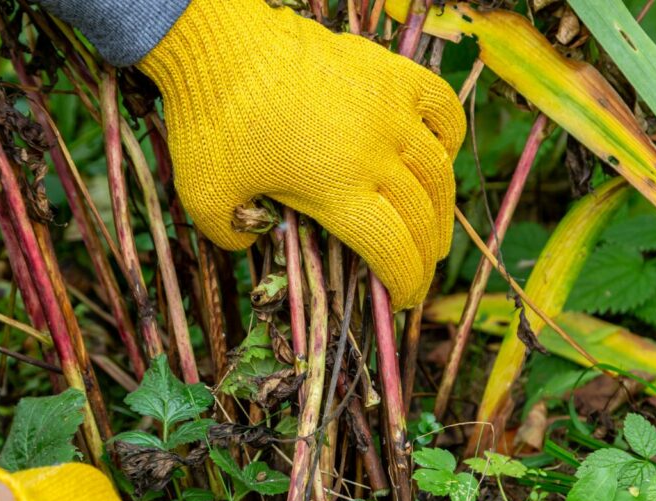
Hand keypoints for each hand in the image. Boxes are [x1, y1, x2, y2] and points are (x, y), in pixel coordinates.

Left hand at [139, 0, 464, 309]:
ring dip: (442, 208)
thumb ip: (232, 236)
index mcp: (339, 192)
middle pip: (423, 218)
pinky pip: (443, 110)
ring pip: (439, 171)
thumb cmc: (210, 120)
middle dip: (425, 255)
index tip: (404, 300)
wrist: (220, 43)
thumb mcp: (205, 197)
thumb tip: (254, 242)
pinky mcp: (392, 73)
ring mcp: (391, 111)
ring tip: (432, 225)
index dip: (407, 284)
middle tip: (419, 269)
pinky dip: (449, 139)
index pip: (395, 251)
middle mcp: (377, 155)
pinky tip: (437, 155)